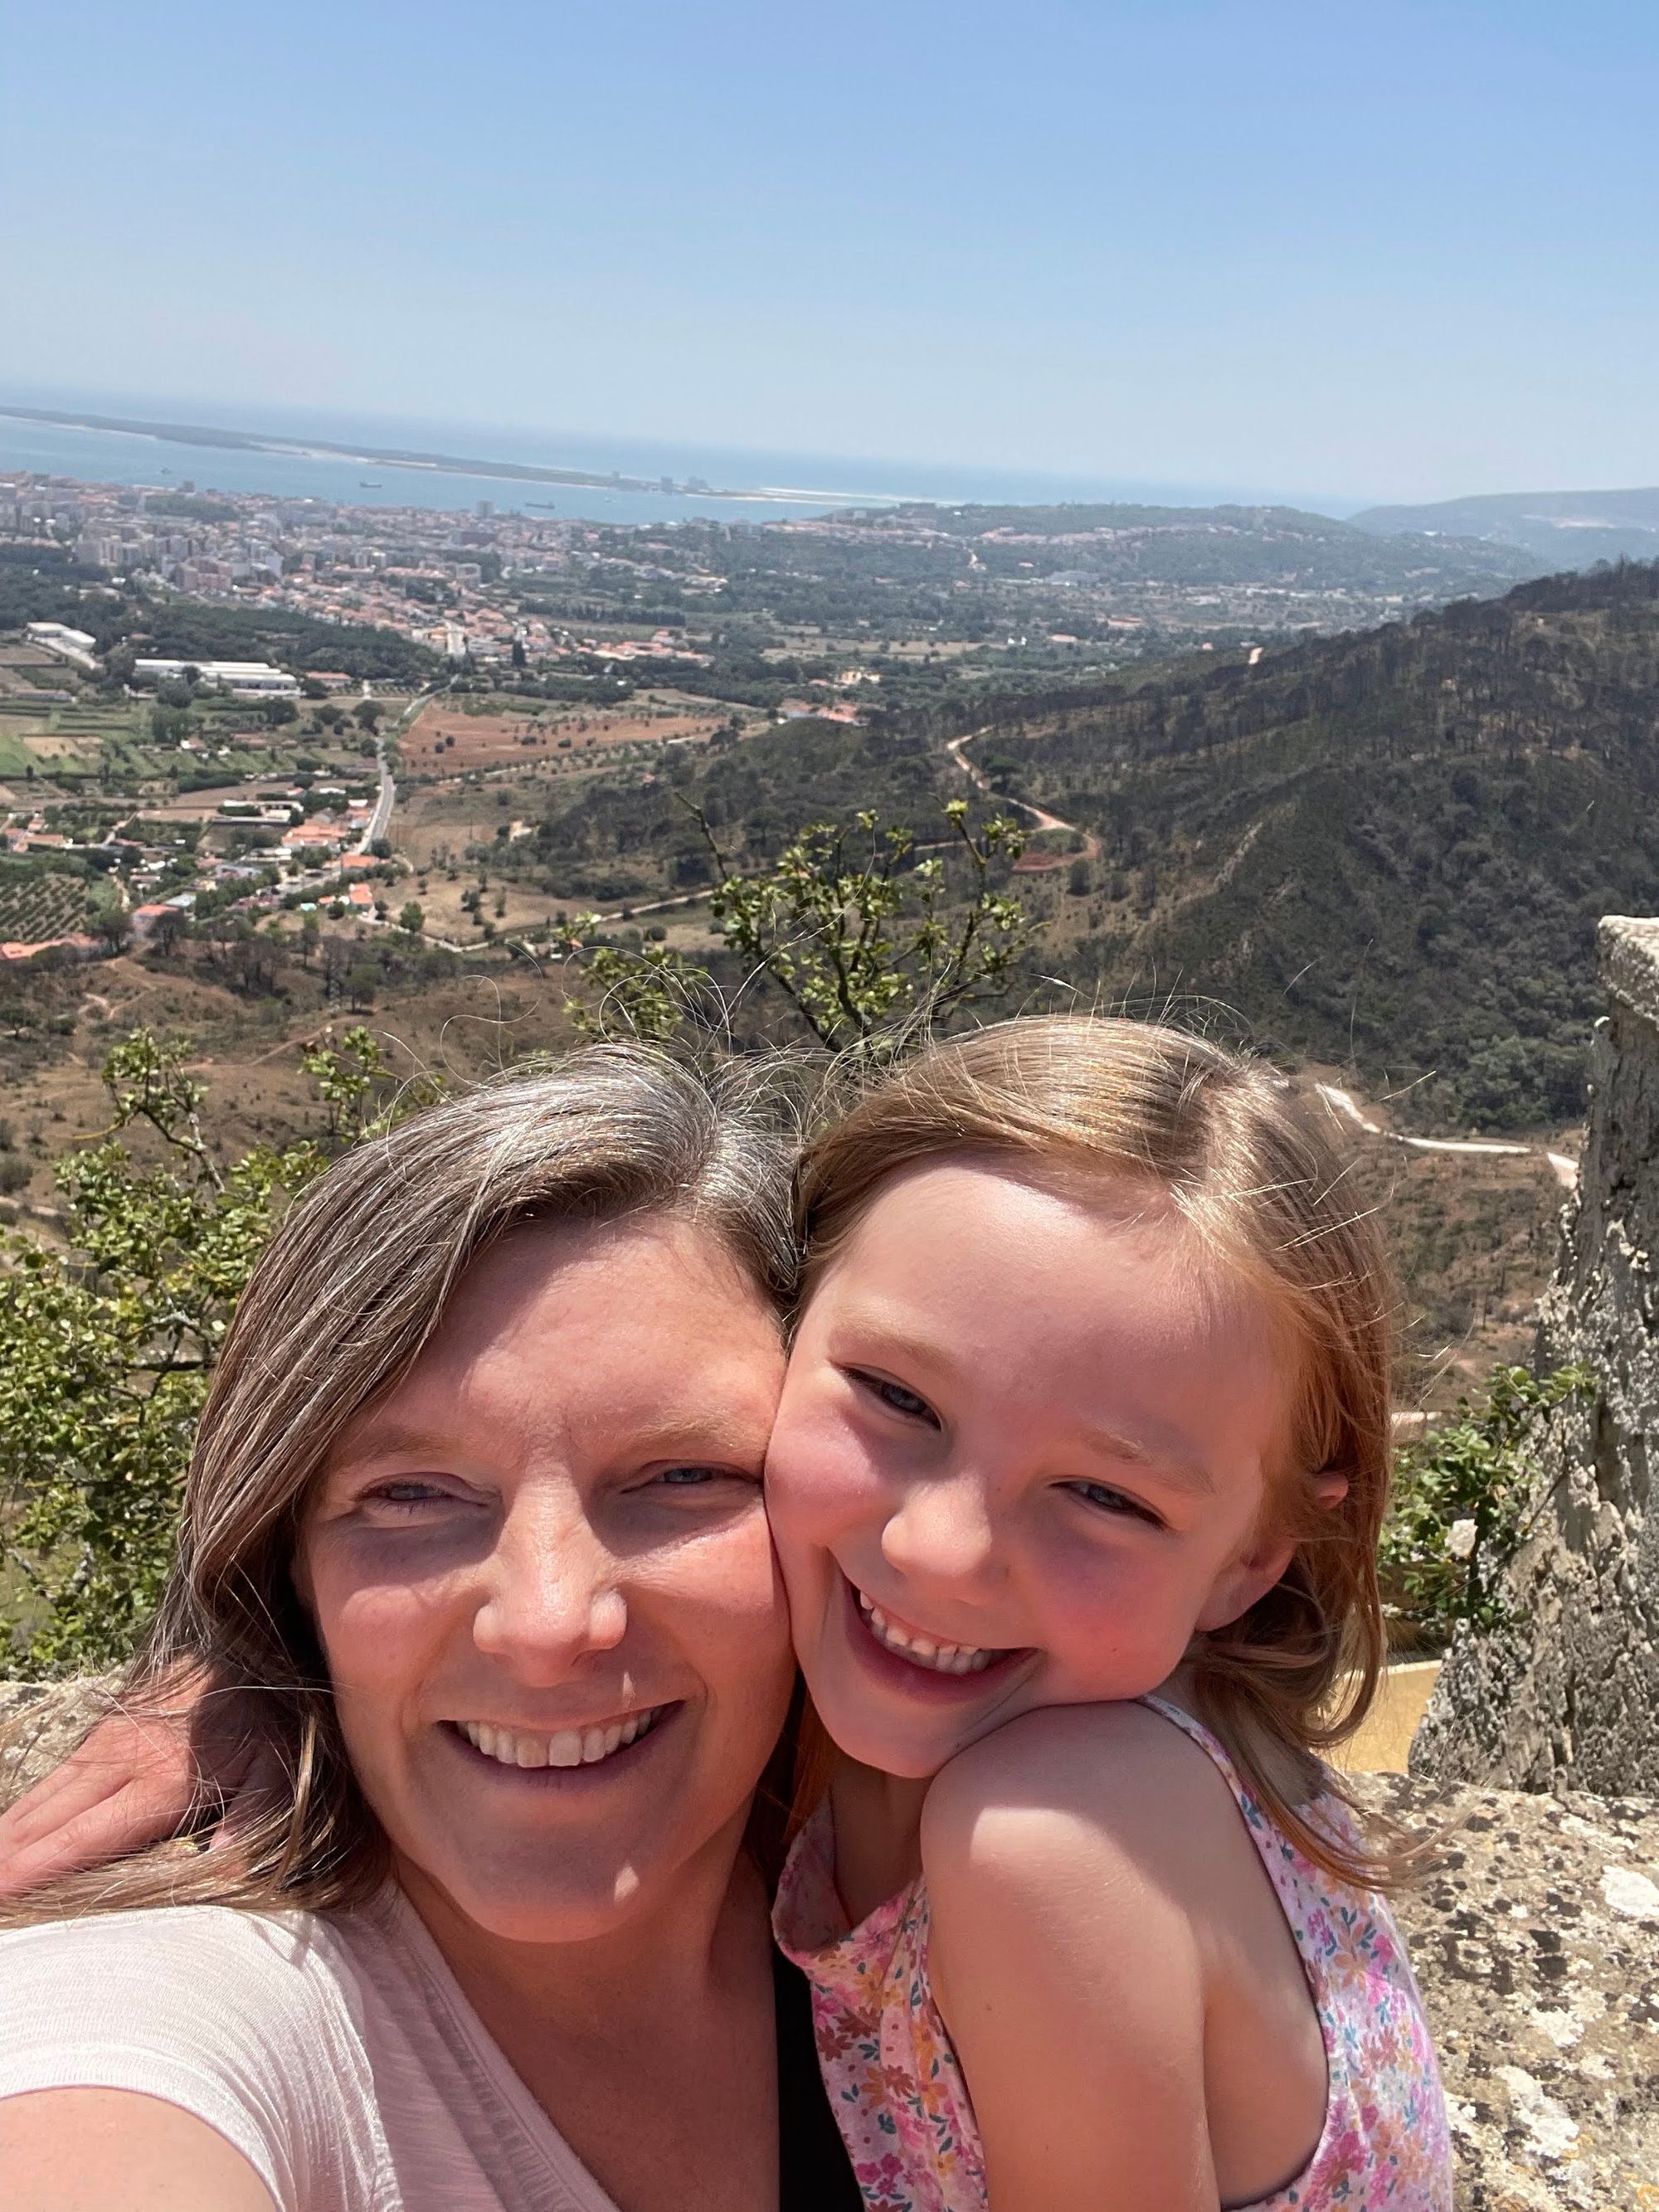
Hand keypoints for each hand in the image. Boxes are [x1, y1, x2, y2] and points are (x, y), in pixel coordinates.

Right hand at [0, 1667, 279, 1898]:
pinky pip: (54, 1777)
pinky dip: (24, 1810)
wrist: (258, 1643)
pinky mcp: (105, 1730)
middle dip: (8, 1861)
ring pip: (41, 1798)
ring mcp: (107, 1742)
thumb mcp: (281, 1770)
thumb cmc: (272, 1721)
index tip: (2, 1901)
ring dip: (8, 1836)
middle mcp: (121, 1760)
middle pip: (46, 1821)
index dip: (35, 1872)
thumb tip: (220, 1866)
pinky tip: (11, 1833)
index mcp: (160, 1781)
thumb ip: (252, 1818)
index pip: (80, 1838)